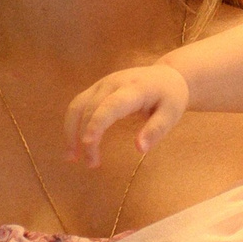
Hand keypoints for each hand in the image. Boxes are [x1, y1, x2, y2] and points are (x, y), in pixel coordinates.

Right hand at [65, 61, 188, 165]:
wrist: (166, 76)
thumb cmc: (170, 97)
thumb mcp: (172, 113)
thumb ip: (156, 130)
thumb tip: (139, 149)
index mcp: (134, 88)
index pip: (111, 105)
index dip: (97, 123)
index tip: (88, 143)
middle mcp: (113, 82)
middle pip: (91, 109)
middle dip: (87, 137)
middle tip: (92, 164)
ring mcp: (102, 84)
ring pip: (77, 106)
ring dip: (71, 132)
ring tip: (72, 158)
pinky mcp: (96, 89)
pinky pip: (77, 105)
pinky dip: (71, 125)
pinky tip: (73, 145)